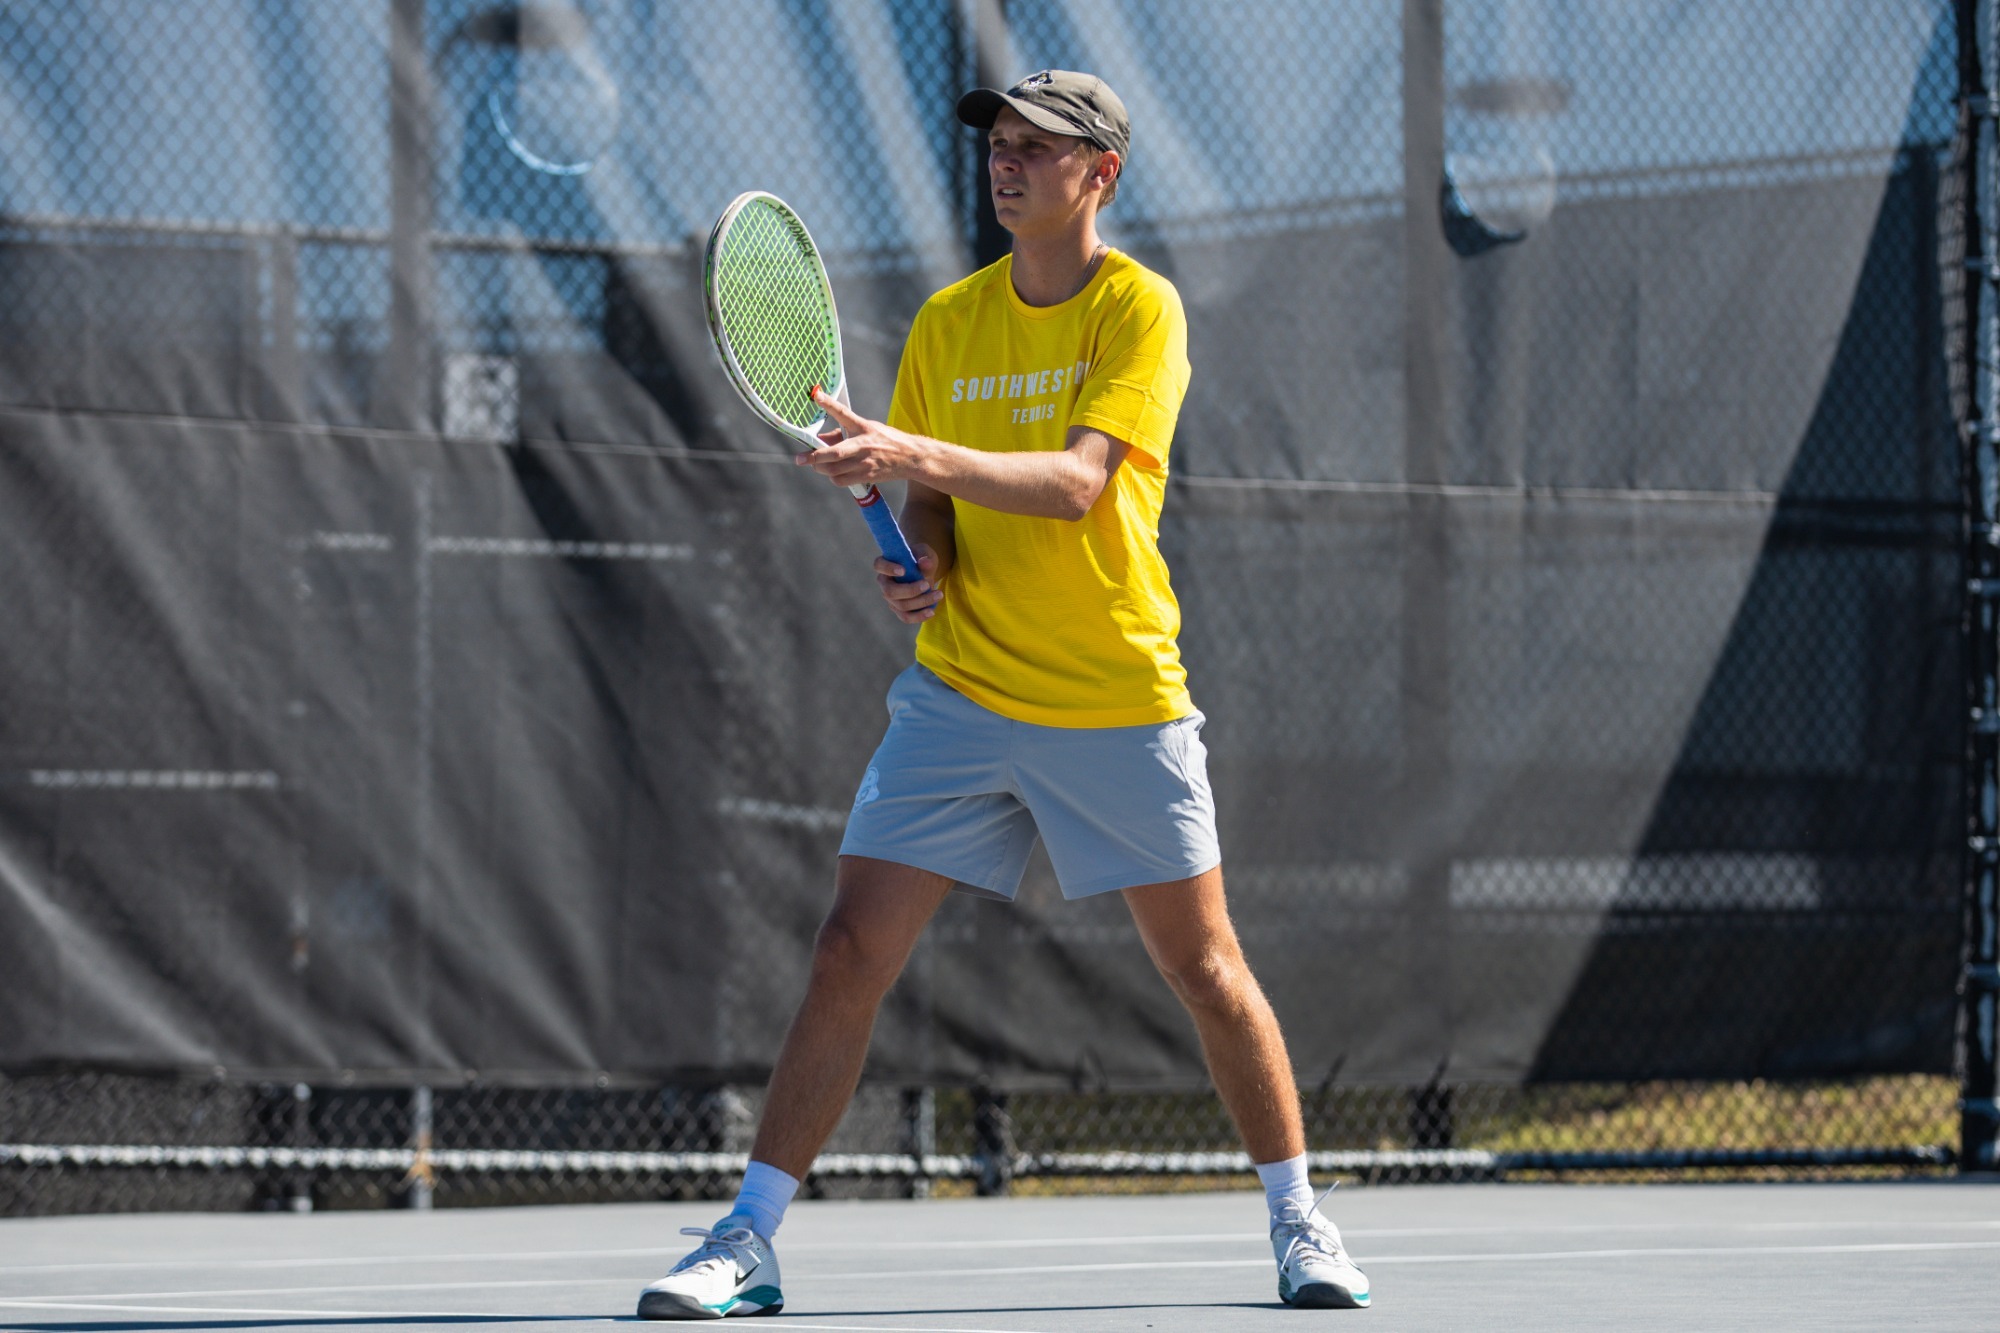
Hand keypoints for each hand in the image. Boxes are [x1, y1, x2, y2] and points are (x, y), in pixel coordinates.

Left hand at [796, 387, 929, 487]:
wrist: (911, 458)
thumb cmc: (887, 440)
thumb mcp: (867, 428)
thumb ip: (843, 432)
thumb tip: (821, 438)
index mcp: (863, 428)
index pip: (844, 413)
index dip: (829, 404)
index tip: (817, 396)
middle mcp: (863, 445)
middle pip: (834, 453)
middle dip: (814, 457)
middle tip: (800, 459)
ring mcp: (865, 463)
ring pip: (834, 471)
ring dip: (821, 468)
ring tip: (818, 464)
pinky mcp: (866, 476)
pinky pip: (841, 481)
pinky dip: (833, 478)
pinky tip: (835, 473)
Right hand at [876, 544, 943, 623]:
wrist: (924, 571)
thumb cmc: (921, 558)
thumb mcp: (925, 553)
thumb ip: (925, 557)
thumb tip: (925, 563)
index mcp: (885, 564)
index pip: (879, 565)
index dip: (888, 568)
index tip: (903, 570)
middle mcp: (885, 583)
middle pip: (890, 592)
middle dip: (910, 590)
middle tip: (926, 584)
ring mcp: (891, 599)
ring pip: (901, 606)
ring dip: (921, 602)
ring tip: (938, 594)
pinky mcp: (899, 610)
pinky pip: (906, 617)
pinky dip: (919, 616)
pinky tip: (932, 611)